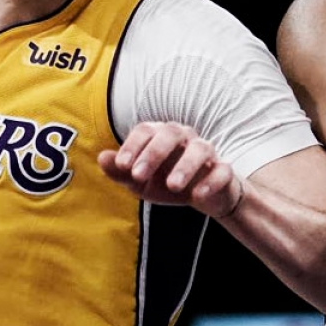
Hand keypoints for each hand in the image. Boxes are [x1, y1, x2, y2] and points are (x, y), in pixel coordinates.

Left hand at [98, 121, 243, 218]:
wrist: (202, 195)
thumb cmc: (165, 181)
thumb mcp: (139, 181)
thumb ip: (119, 171)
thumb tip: (101, 158)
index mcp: (161, 135)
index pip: (146, 130)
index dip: (133, 145)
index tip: (122, 166)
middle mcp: (184, 137)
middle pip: (171, 133)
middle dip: (154, 152)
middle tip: (138, 175)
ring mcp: (206, 153)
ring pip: (200, 148)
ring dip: (185, 166)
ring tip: (172, 186)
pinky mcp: (223, 170)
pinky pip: (222, 170)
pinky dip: (210, 181)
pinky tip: (196, 195)